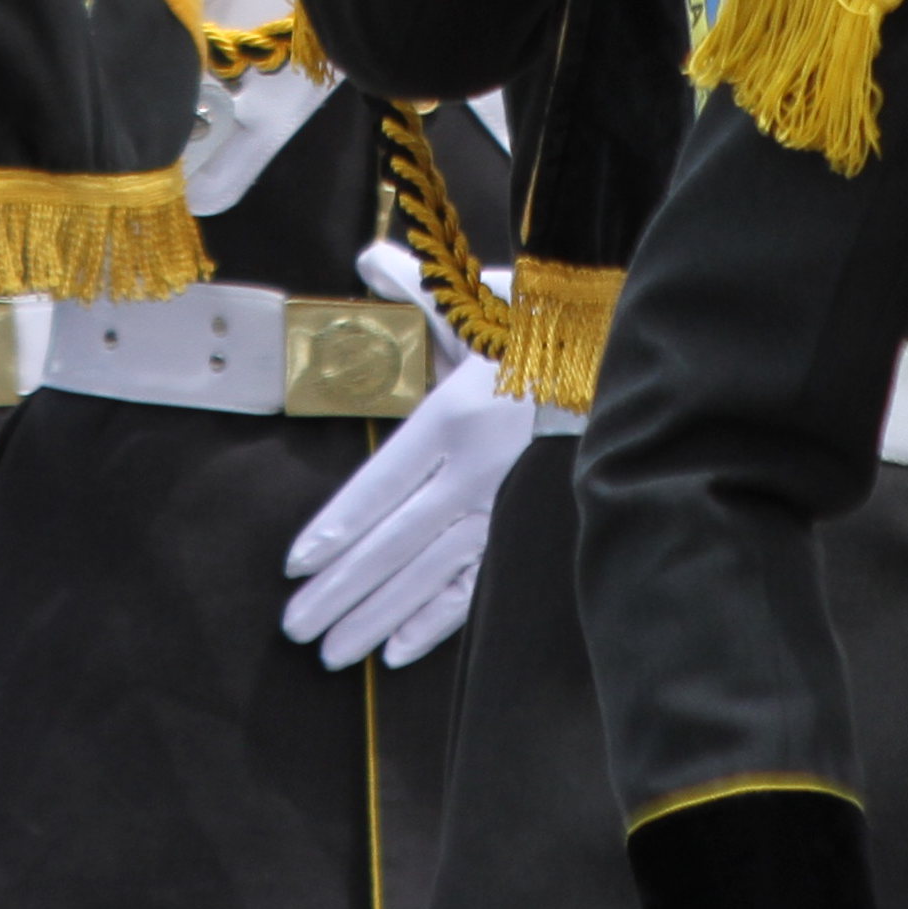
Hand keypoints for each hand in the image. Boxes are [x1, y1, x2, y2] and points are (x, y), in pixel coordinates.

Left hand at [278, 247, 522, 669]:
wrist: (613, 359)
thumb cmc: (531, 332)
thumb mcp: (473, 305)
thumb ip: (413, 289)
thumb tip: (369, 256)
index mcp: (456, 417)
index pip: (383, 484)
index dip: (338, 527)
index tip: (296, 564)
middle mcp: (477, 471)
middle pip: (396, 542)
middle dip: (342, 589)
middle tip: (294, 627)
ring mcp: (501, 509)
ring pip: (429, 574)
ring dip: (378, 615)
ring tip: (331, 652)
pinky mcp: (522, 532)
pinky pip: (476, 588)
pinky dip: (437, 623)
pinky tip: (396, 651)